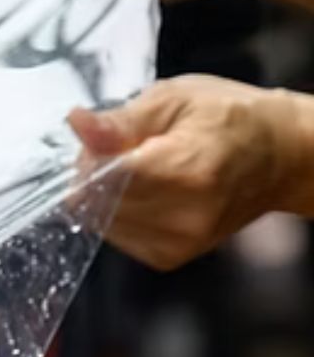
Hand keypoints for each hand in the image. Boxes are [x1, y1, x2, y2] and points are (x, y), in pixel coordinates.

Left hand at [68, 75, 313, 270]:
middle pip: (97, 200)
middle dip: (94, 172)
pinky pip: (115, 234)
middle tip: (124, 148)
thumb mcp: (174, 99)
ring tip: (139, 168)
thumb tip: (78, 123)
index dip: (90, 154)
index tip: (101, 137)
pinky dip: (116, 212)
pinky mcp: (169, 257)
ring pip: (100, 220)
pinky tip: (143, 191)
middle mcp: (185, 216)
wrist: (279, 156)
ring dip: (103, 194)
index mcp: (188, 172)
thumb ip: (121, 120)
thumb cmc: (231, 120)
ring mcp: (179, 242)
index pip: (104, 177)